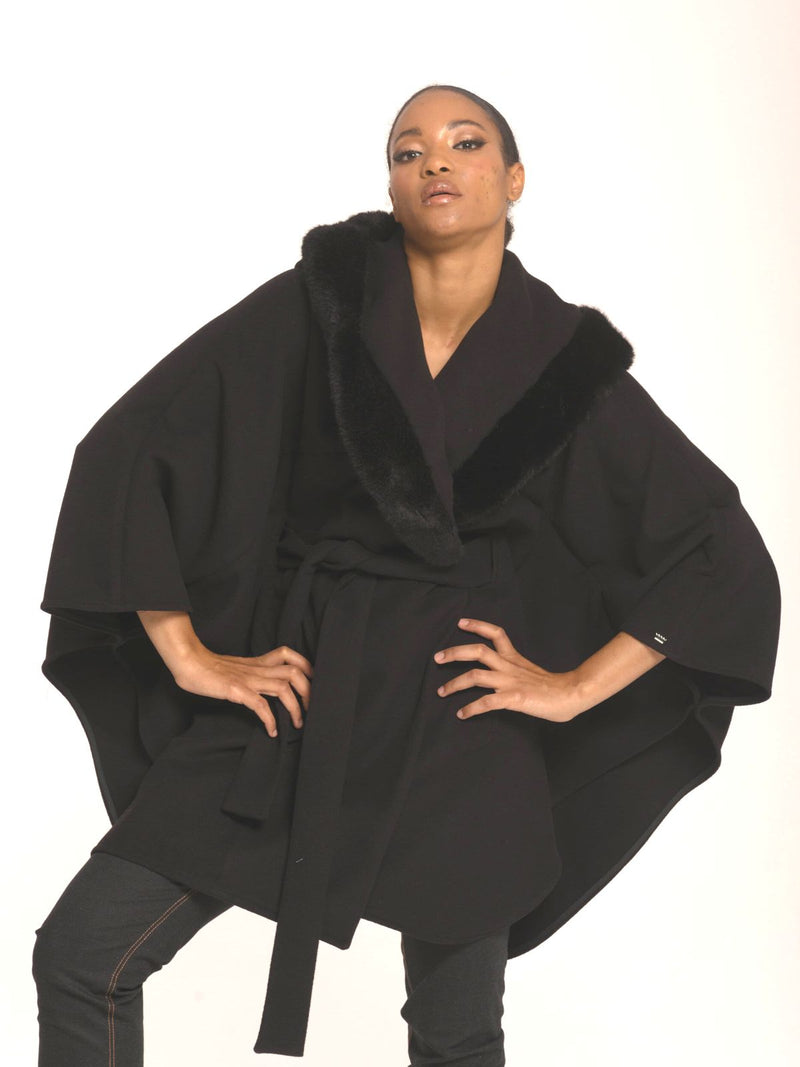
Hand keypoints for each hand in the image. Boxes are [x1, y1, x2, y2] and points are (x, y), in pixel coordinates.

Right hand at [172, 644, 312, 736]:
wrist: (189, 663)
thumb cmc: (208, 668)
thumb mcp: (236, 668)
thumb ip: (251, 673)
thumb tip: (263, 687)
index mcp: (257, 663)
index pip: (288, 655)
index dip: (305, 666)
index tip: (312, 682)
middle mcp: (257, 669)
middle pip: (294, 673)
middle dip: (308, 692)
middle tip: (310, 709)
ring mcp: (248, 679)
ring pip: (283, 688)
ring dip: (295, 708)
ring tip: (297, 723)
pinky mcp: (237, 691)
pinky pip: (260, 705)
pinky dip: (270, 720)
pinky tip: (271, 731)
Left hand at [433, 617, 582, 723]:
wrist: (571, 694)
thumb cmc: (553, 687)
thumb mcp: (530, 672)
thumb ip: (515, 671)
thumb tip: (500, 680)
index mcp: (514, 658)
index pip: (495, 633)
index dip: (477, 626)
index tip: (461, 622)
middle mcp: (509, 667)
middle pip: (477, 651)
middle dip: (454, 653)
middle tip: (437, 657)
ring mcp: (510, 682)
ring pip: (475, 676)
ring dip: (454, 683)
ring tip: (442, 691)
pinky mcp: (513, 699)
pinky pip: (486, 702)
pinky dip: (471, 708)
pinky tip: (462, 714)